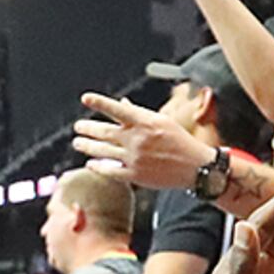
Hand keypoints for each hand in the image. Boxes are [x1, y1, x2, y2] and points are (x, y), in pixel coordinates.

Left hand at [74, 92, 205, 189]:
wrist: (196, 167)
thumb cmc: (179, 141)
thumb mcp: (162, 121)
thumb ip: (139, 113)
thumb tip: (122, 102)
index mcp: (145, 122)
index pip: (117, 109)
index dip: (100, 103)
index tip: (85, 98)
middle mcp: (138, 139)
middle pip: (105, 132)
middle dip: (87, 128)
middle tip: (77, 126)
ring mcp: (135, 158)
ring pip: (103, 151)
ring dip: (87, 146)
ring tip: (78, 143)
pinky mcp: (136, 175)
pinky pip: (111, 170)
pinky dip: (98, 167)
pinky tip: (91, 164)